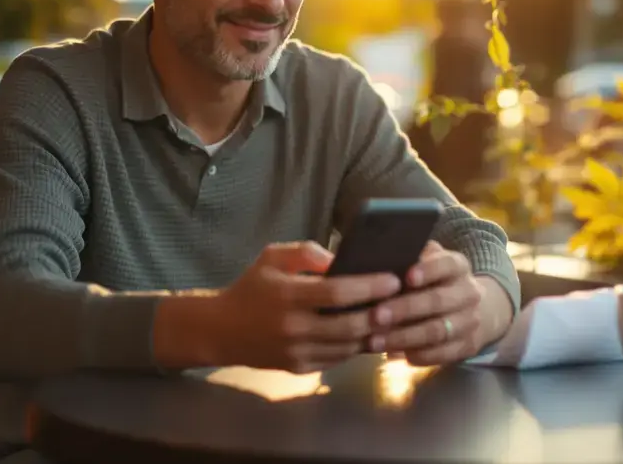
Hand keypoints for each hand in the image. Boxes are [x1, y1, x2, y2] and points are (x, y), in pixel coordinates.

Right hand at [211, 242, 400, 372]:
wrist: (221, 330)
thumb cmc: (252, 287)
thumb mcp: (272, 257)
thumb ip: (306, 253)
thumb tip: (341, 261)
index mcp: (287, 296)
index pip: (338, 293)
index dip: (369, 287)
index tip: (393, 279)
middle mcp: (293, 328)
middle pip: (350, 325)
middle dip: (381, 313)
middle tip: (402, 301)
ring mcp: (296, 352)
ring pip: (348, 347)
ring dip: (373, 333)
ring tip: (392, 316)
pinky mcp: (299, 368)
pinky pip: (337, 359)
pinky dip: (355, 347)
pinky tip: (368, 333)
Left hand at [367, 242, 488, 365]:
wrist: (469, 309)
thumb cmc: (433, 281)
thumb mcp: (427, 262)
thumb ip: (409, 259)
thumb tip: (379, 259)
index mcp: (458, 266)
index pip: (447, 264)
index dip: (428, 271)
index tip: (406, 278)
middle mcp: (469, 292)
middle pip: (438, 301)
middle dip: (405, 309)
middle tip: (376, 316)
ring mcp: (471, 321)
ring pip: (437, 331)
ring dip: (404, 337)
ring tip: (375, 341)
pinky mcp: (468, 346)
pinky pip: (442, 354)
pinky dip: (417, 355)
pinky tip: (392, 354)